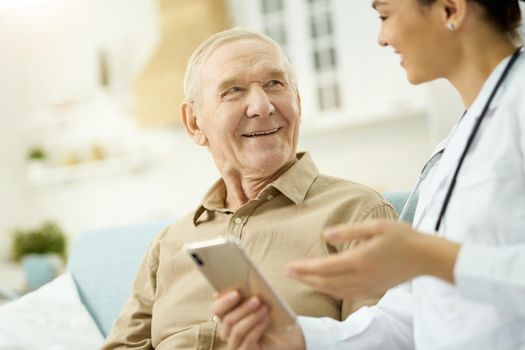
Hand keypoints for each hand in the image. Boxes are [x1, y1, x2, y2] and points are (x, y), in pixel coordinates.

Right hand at [212, 290, 304, 349]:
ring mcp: (234, 344)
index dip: (224, 300)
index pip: (217, 308)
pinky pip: (247, 341)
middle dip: (242, 308)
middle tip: (256, 299)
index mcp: (226, 316)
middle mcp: (226, 331)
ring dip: (251, 318)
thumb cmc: (271, 317)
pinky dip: (257, 328)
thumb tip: (248, 281)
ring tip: (264, 308)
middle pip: (226, 319)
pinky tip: (266, 320)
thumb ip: (252, 294)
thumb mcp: (261, 304)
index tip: (236, 292)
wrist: (285, 336)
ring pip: (236, 330)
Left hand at [287, 220, 459, 299]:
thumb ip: (348, 231)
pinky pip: (346, 294)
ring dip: (316, 286)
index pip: (325, 268)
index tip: (289, 266)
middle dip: (304, 278)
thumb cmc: (402, 237)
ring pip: (335, 290)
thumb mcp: (375, 226)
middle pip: (326, 282)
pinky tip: (325, 286)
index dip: (305, 268)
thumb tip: (326, 236)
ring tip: (301, 279)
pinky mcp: (373, 289)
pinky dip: (331, 291)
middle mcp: (361, 276)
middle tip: (287, 273)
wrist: (426, 257)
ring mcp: (367, 285)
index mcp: (360, 260)